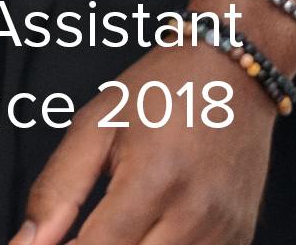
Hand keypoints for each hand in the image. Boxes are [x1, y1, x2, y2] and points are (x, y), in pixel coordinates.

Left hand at [13, 39, 279, 244]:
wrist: (235, 68)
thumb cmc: (166, 87)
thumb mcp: (99, 122)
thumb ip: (57, 190)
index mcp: (154, 178)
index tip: (56, 244)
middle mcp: (194, 212)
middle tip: (86, 234)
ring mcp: (222, 230)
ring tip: (117, 230)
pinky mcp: (238, 237)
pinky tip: (148, 233)